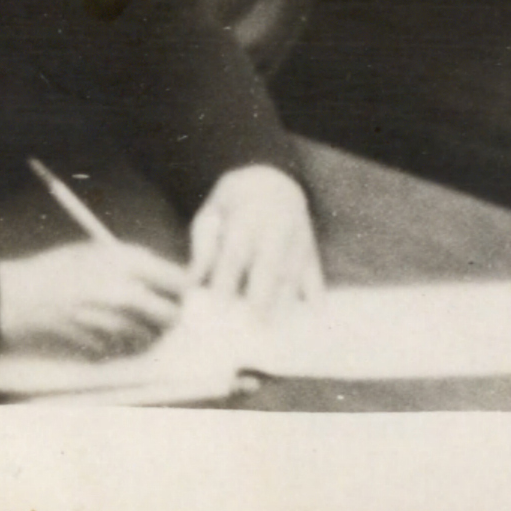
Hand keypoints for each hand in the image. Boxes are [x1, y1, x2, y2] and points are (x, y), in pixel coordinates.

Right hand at [0, 238, 185, 358]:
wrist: (14, 298)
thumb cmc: (55, 269)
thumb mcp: (98, 251)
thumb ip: (134, 262)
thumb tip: (166, 276)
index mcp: (127, 263)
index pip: (178, 280)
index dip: (185, 289)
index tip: (183, 292)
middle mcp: (123, 293)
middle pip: (170, 314)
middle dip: (171, 316)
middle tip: (167, 314)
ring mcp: (108, 322)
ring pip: (148, 336)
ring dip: (148, 333)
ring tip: (140, 325)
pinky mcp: (93, 345)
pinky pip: (121, 349)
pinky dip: (121, 345)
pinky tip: (111, 335)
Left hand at [187, 165, 321, 317]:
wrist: (269, 181)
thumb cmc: (229, 208)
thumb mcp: (210, 217)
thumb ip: (203, 248)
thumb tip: (193, 284)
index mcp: (246, 218)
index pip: (235, 254)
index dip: (227, 281)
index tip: (218, 309)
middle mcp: (276, 226)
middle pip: (270, 264)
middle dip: (263, 295)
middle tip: (254, 326)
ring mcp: (297, 234)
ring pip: (294, 269)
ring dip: (287, 298)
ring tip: (277, 328)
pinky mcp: (309, 244)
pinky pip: (315, 267)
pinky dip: (317, 289)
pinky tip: (317, 311)